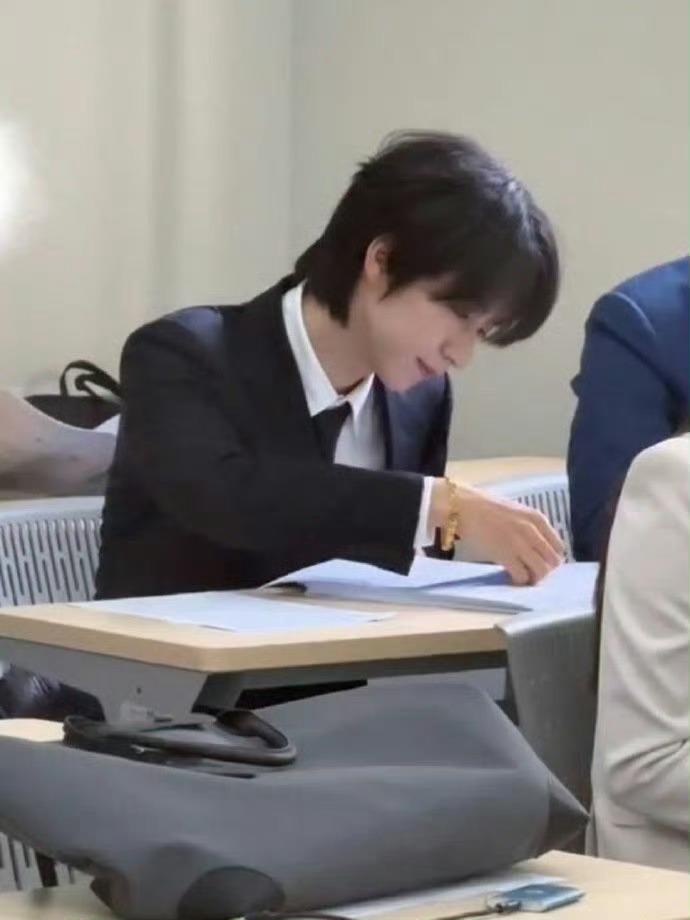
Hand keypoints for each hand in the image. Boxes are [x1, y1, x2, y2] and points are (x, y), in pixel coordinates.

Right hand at [430, 479, 563, 584]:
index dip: (551, 558)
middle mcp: (532, 530)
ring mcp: (519, 543)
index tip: (542, 562)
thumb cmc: (485, 508)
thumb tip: (537, 548)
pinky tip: (511, 577)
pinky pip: (522, 575)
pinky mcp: (505, 554)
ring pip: (541, 571)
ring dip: (533, 578)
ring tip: (522, 576)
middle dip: (544, 570)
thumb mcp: (516, 512)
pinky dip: (519, 580)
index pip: (559, 546)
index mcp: (537, 518)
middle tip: (532, 572)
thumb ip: (529, 527)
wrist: (463, 506)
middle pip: (552, 561)